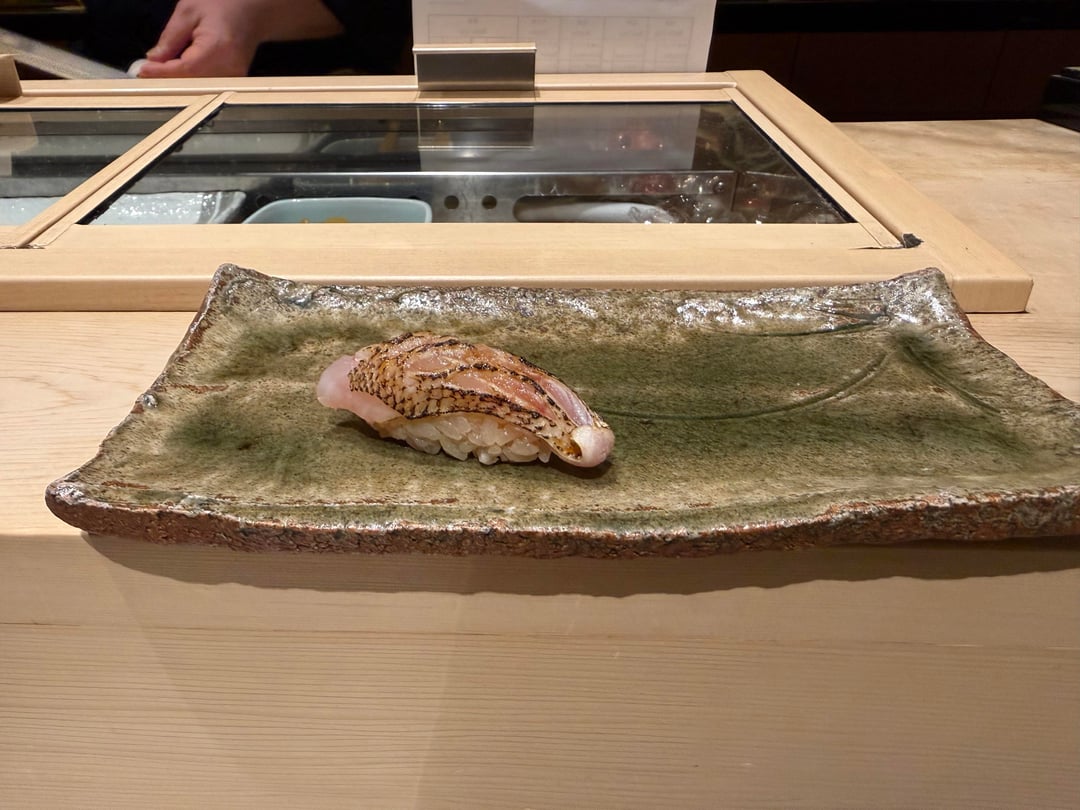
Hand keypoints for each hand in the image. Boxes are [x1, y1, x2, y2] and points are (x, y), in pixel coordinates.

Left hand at [138, 0, 344, 77]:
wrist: (250, 12)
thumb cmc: (221, 6)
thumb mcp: (188, 12)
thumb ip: (170, 38)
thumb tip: (153, 60)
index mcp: (216, 49)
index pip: (184, 68)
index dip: (161, 72)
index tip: (141, 70)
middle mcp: (228, 68)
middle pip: (191, 83)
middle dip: (166, 80)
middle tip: (144, 75)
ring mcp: (233, 78)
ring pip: (198, 89)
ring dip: (176, 84)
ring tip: (156, 77)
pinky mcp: (234, 82)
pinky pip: (207, 87)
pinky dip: (190, 83)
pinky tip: (175, 78)